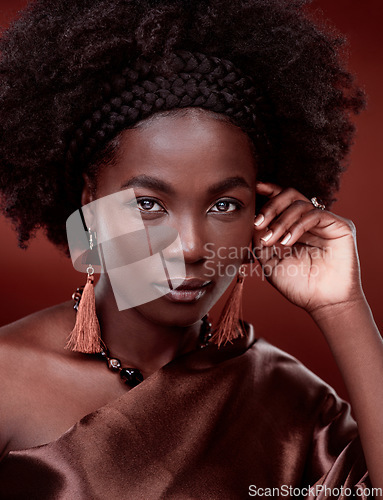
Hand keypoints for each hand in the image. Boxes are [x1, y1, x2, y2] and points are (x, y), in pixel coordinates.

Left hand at [252, 182, 363, 314]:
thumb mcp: (270, 261)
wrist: (322, 304)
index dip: (269, 192)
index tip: (254, 189)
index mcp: (295, 226)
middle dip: (270, 206)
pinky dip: (297, 226)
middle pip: (290, 195)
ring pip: (299, 204)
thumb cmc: (298, 286)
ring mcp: (325, 222)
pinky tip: (287, 242)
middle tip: (258, 223)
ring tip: (272, 240)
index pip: (283, 201)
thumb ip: (260, 241)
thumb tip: (250, 221)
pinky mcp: (340, 226)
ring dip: (280, 220)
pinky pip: (315, 214)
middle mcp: (311, 221)